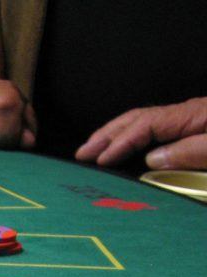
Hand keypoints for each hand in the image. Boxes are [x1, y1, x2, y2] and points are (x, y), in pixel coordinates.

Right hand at [75, 97, 206, 169]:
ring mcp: (192, 120)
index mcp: (193, 114)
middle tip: (82, 152)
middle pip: (138, 118)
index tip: (101, 160)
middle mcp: (188, 114)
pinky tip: (126, 149)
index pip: (145, 124)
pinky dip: (133, 139)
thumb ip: (189, 152)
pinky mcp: (197, 129)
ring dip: (116, 136)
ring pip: (144, 122)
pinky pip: (156, 131)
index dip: (120, 142)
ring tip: (94, 150)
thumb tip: (152, 159)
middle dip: (107, 135)